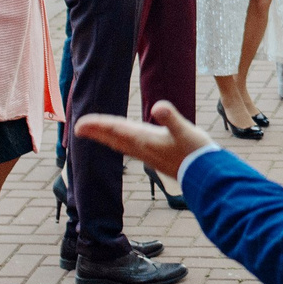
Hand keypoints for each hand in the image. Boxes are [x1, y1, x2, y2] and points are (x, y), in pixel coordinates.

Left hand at [76, 101, 212, 177]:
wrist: (205, 176)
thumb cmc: (196, 152)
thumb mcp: (185, 131)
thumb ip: (171, 118)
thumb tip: (159, 106)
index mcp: (145, 139)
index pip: (116, 129)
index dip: (98, 124)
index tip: (80, 124)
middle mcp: (143, 148)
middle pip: (113, 138)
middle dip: (96, 132)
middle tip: (77, 128)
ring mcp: (148, 155)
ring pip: (120, 145)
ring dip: (105, 138)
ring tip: (94, 133)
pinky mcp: (155, 158)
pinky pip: (130, 149)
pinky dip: (120, 143)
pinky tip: (121, 143)